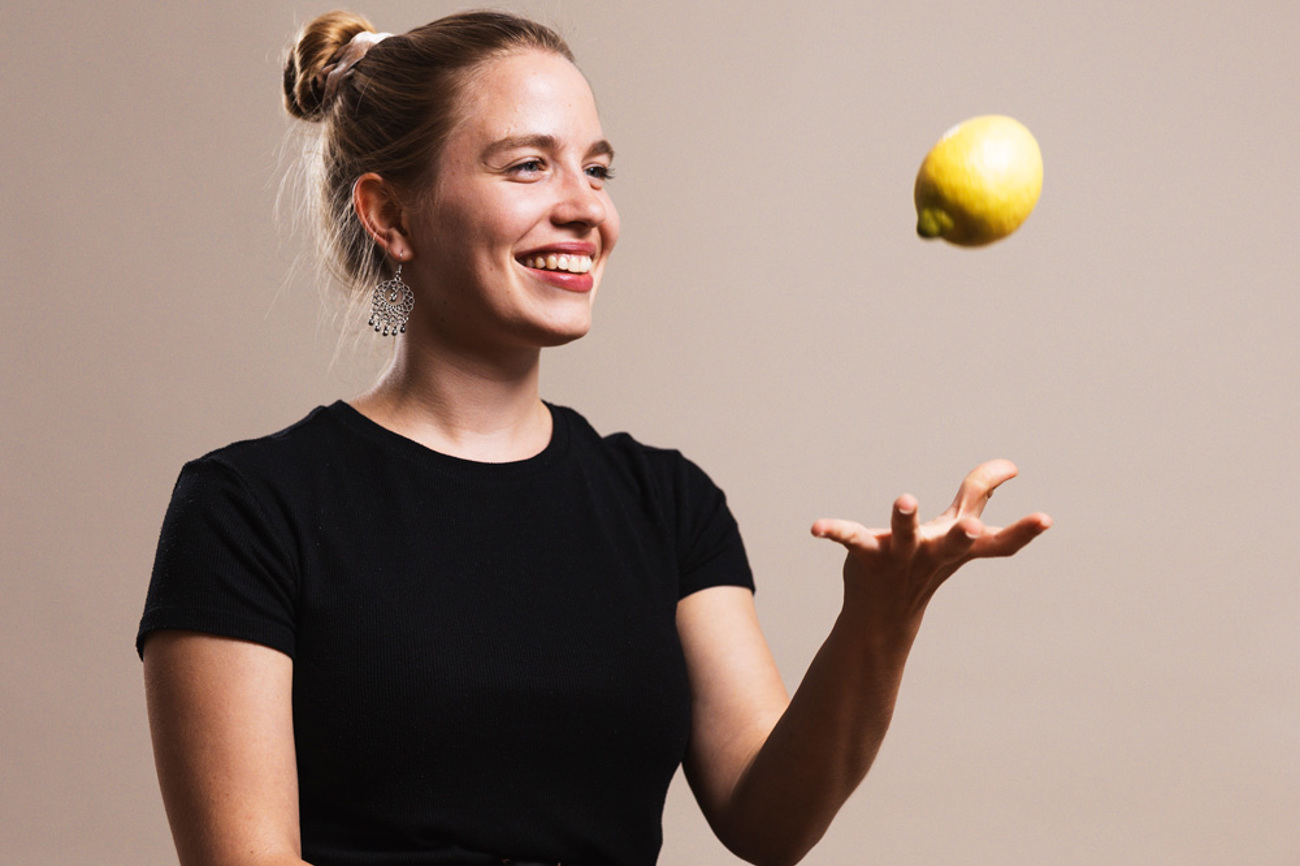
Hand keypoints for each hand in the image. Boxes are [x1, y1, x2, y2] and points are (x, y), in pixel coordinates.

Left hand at [811, 459, 1050, 639]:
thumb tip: (1011, 466)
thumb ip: (980, 494)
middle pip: (955, 544)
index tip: (1046, 518)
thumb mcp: (957, 528)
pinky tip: (816, 529)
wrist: (884, 613)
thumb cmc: (927, 560)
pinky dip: (834, 531)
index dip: (1023, 532)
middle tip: (971, 526)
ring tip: (905, 500)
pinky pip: (851, 538)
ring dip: (905, 518)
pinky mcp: (868, 555)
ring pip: (904, 536)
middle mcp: (935, 553)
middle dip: (964, 534)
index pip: (999, 544)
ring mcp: (901, 556)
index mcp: (961, 548)